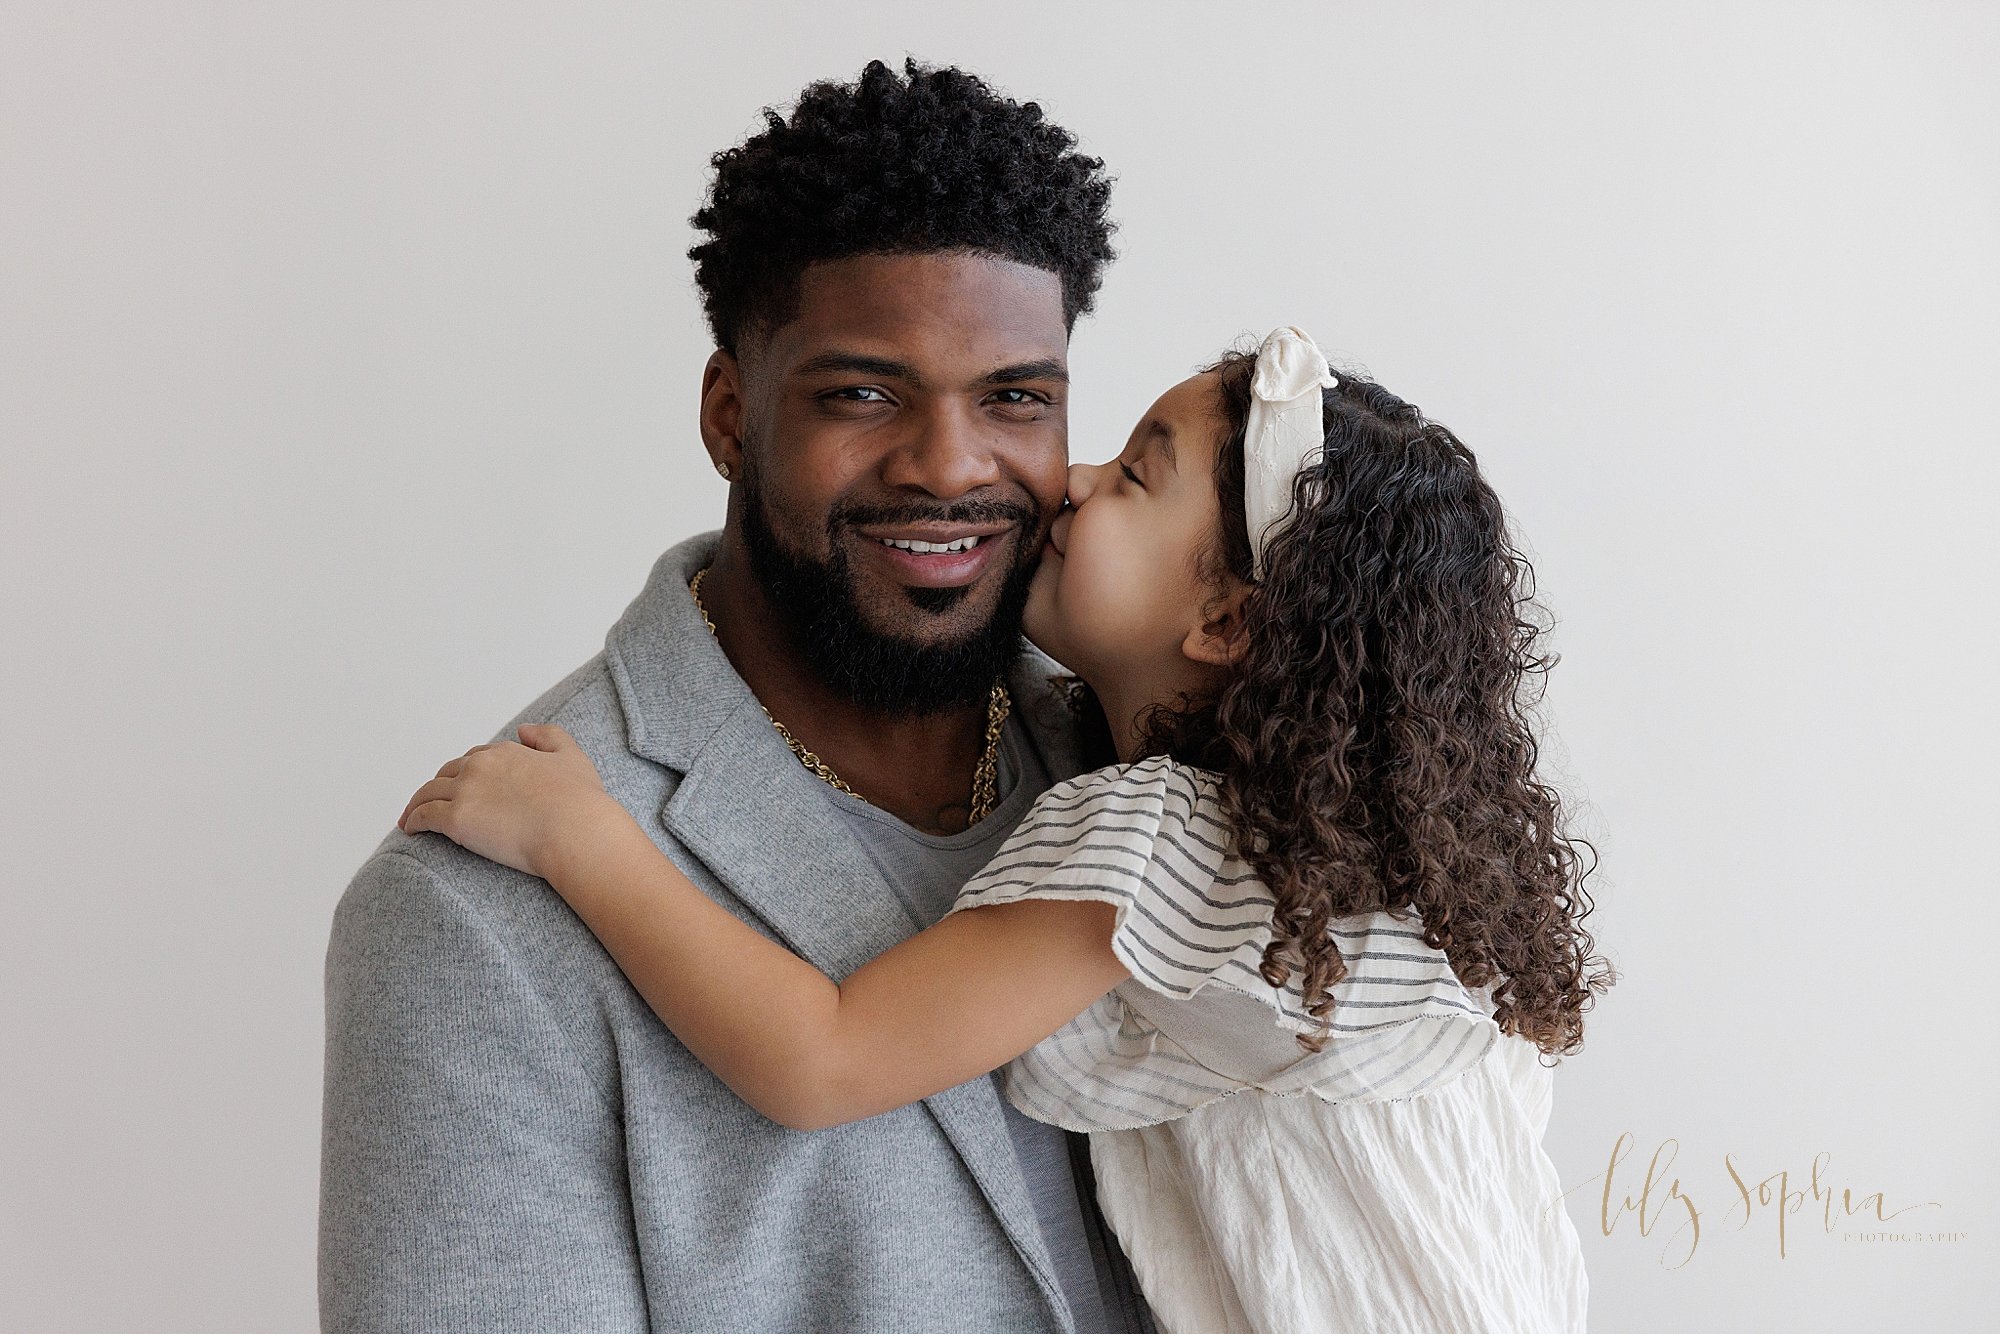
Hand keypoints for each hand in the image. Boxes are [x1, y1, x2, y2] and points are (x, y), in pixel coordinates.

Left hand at [399, 723, 619, 880]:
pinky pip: (423, 816)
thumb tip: (524, 728)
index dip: (469, 772)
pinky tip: (409, 828)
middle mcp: (481, 766)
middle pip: (448, 773)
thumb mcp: (572, 756)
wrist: (575, 831)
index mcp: (505, 752)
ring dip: (417, 803)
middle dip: (439, 785)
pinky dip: (412, 820)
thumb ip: (549, 736)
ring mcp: (466, 791)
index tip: (465, 786)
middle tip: (433, 800)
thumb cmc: (579, 801)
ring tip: (411, 816)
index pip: (477, 758)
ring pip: (428, 793)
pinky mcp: (456, 819)